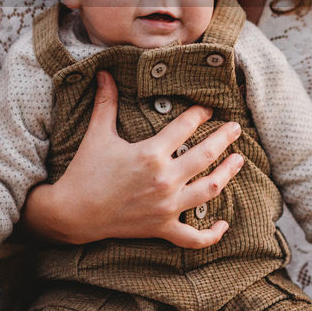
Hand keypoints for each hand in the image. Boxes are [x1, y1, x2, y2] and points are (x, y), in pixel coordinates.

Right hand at [22, 71, 244, 247]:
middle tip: (236, 128)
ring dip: (227, 174)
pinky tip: (223, 225)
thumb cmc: (85, 171)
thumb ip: (106, 103)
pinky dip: (210, 234)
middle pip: (206, 155)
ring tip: (238, 161)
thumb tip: (104, 73)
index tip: (207, 108)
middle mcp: (164, 179)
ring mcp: (166, 206)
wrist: (73, 212)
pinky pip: (192, 237)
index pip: (185, 127)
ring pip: (209, 190)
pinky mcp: (162, 227)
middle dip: (225, 138)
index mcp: (151, 153)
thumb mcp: (97, 134)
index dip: (199, 114)